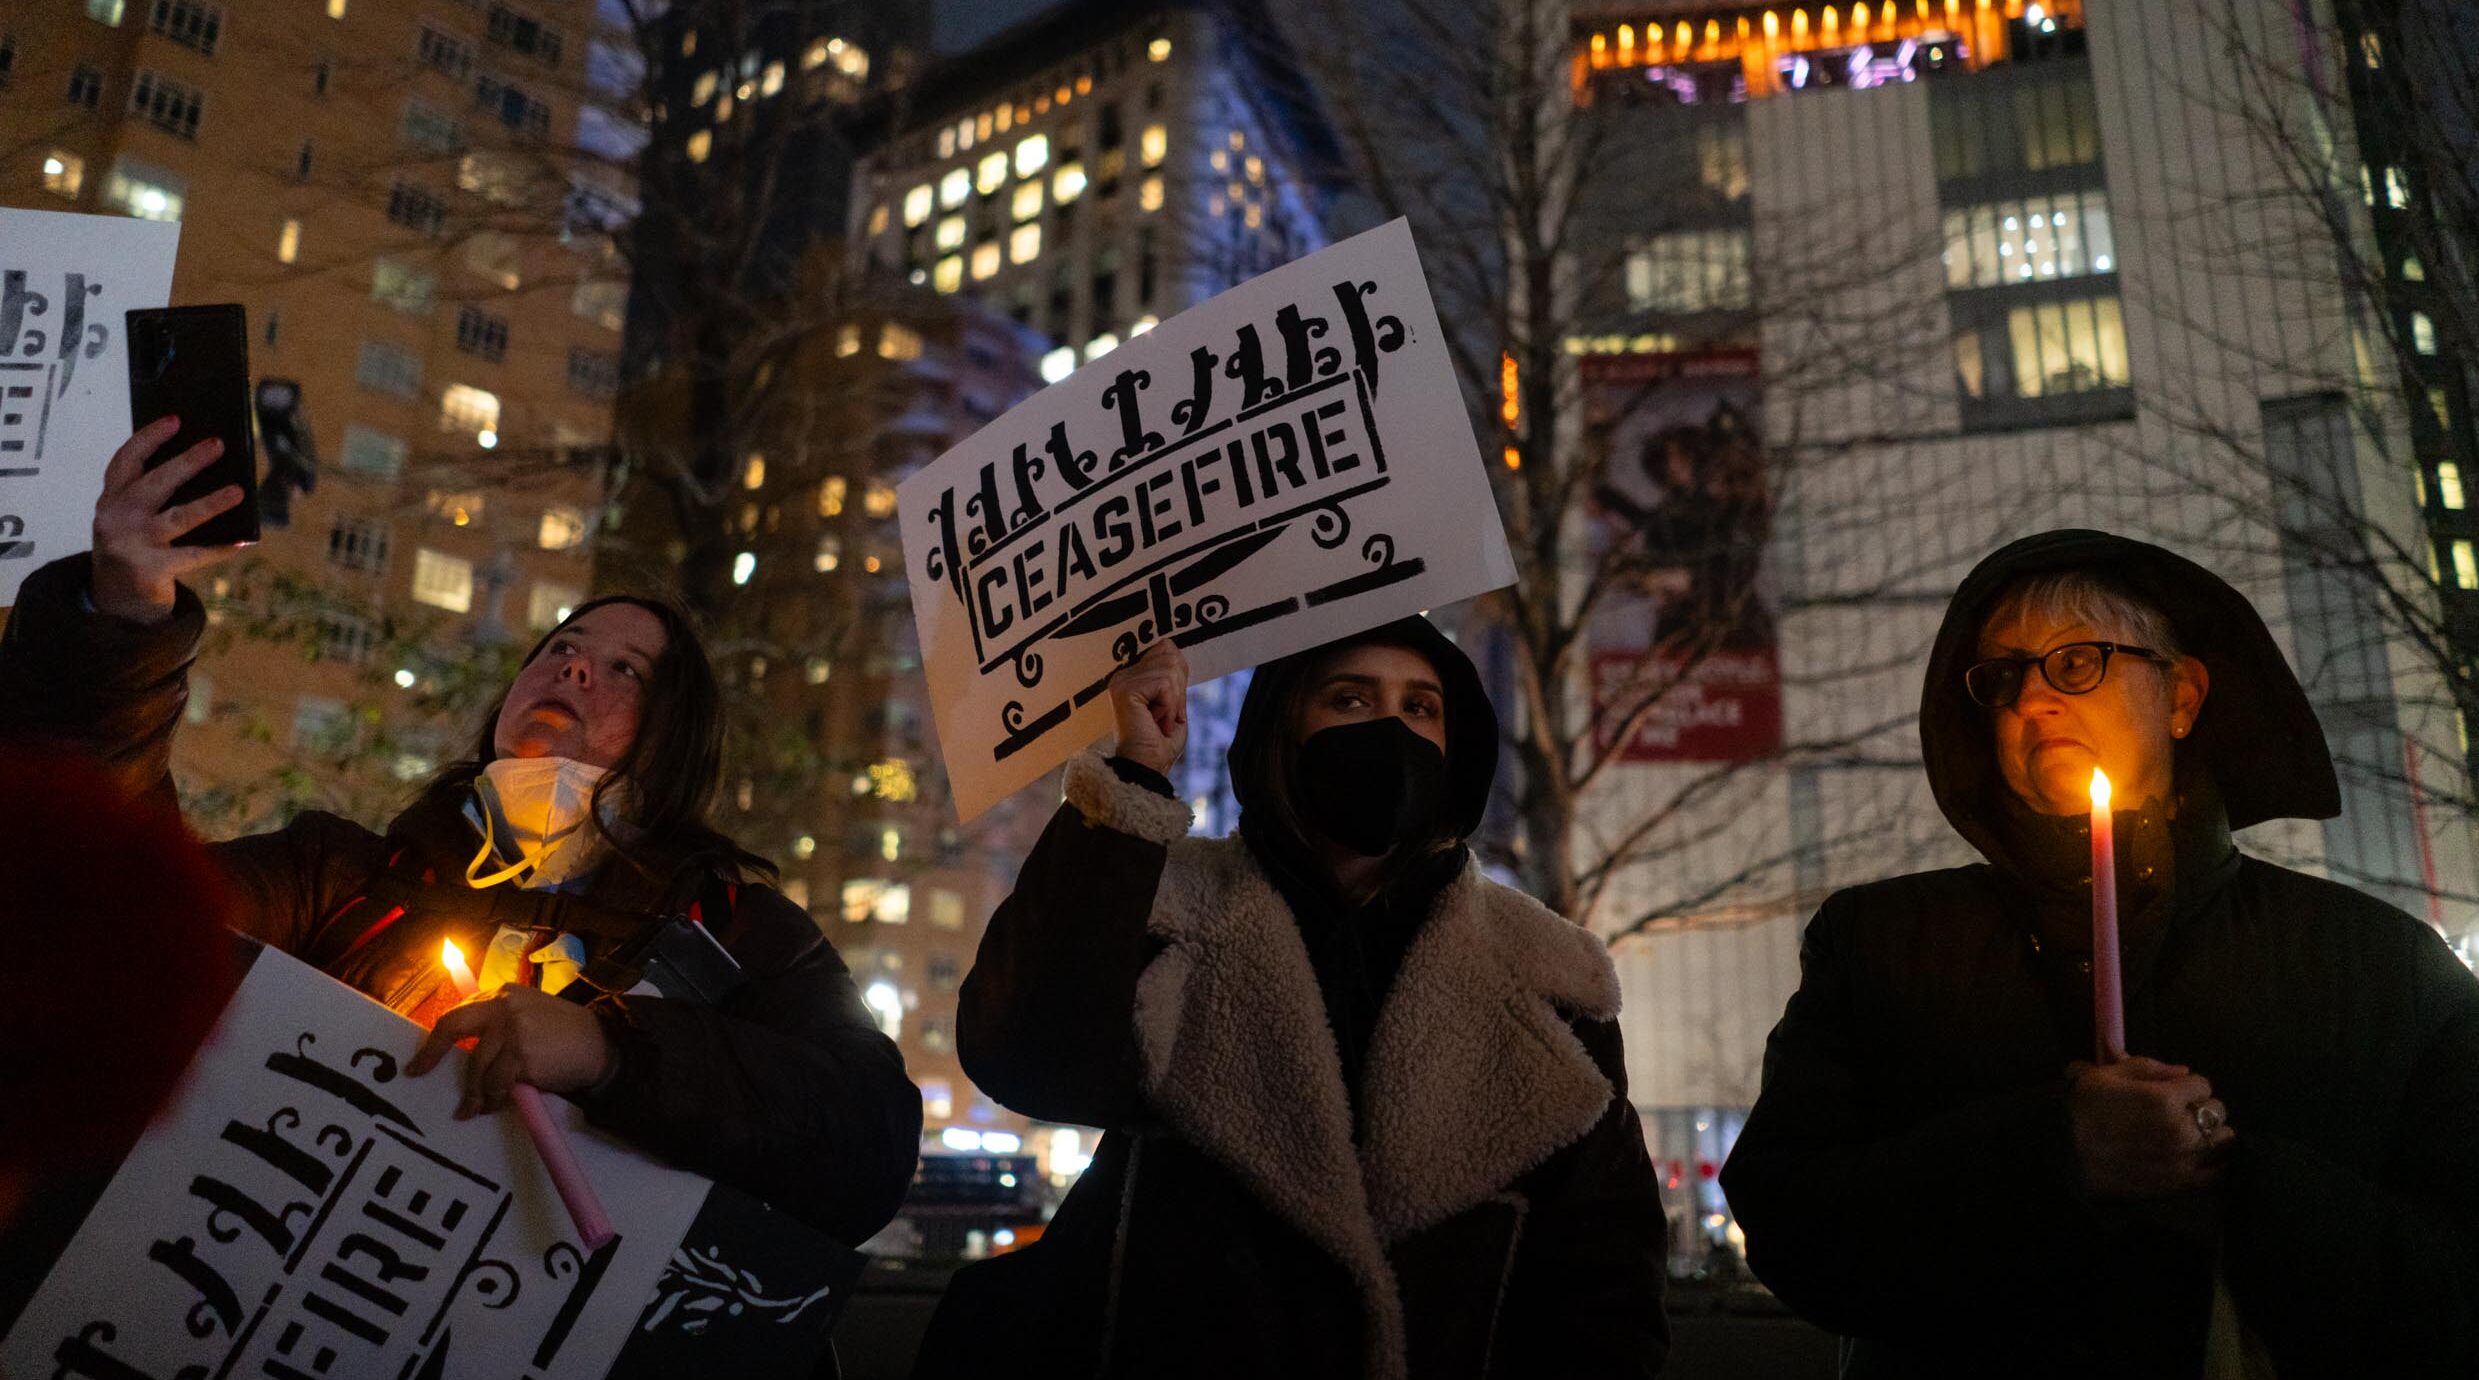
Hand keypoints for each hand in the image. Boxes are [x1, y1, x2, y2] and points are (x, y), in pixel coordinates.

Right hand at [89, 416, 247, 623]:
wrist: (115, 600)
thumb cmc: (133, 546)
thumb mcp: (130, 517)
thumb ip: (153, 494)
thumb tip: (206, 466)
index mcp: (110, 499)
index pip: (126, 461)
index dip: (149, 438)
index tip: (175, 420)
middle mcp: (116, 518)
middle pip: (155, 483)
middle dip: (187, 463)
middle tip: (217, 444)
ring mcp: (132, 545)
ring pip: (177, 518)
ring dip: (210, 503)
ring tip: (238, 491)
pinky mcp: (150, 570)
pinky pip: (193, 556)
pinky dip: (220, 548)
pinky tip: (243, 540)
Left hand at [409, 985, 615, 1117]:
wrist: (600, 1044)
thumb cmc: (564, 1033)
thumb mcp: (530, 1014)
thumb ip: (499, 1023)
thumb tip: (464, 1052)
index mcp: (503, 995)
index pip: (458, 1014)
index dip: (434, 1040)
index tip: (419, 1062)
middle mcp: (504, 1007)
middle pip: (454, 1028)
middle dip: (431, 1053)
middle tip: (419, 1073)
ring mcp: (513, 1031)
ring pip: (478, 1067)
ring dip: (476, 1093)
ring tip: (475, 1110)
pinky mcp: (523, 1056)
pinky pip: (498, 1084)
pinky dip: (496, 1098)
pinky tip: (499, 1104)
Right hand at [1109, 639, 1189, 775]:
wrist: (1146, 769)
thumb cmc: (1159, 744)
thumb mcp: (1174, 703)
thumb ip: (1173, 675)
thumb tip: (1170, 644)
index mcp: (1132, 677)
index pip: (1165, 650)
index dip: (1178, 678)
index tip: (1167, 708)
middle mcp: (1123, 675)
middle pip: (1170, 656)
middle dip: (1177, 690)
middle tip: (1162, 717)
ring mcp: (1122, 681)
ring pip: (1170, 669)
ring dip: (1173, 701)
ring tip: (1157, 721)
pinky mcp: (1125, 689)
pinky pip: (1166, 684)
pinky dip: (1169, 706)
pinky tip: (1154, 721)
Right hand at [2067, 1057, 2233, 1199]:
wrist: (2064, 1155)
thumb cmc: (2081, 1109)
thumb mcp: (2105, 1074)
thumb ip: (2148, 1068)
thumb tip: (2183, 1072)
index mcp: (2164, 1098)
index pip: (2202, 1084)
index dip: (2186, 1085)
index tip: (2173, 1090)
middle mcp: (2181, 1128)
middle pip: (2217, 1110)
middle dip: (2200, 1108)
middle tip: (2180, 1112)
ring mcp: (2184, 1159)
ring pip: (2225, 1140)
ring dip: (2211, 1135)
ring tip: (2191, 1136)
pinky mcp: (2181, 1183)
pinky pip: (2218, 1173)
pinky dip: (2215, 1163)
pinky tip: (2200, 1158)